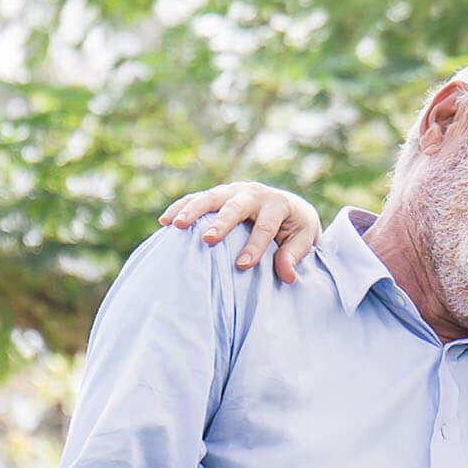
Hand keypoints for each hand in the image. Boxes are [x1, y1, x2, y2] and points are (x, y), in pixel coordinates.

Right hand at [158, 182, 321, 281]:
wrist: (290, 207)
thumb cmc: (295, 229)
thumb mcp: (303, 240)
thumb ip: (294, 256)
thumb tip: (287, 276)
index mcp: (278, 204)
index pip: (265, 226)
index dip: (255, 245)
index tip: (243, 265)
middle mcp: (255, 193)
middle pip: (236, 206)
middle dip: (222, 223)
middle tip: (208, 239)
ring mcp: (234, 191)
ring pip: (211, 197)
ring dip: (193, 210)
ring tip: (175, 225)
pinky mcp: (219, 194)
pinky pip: (197, 198)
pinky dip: (181, 207)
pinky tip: (164, 221)